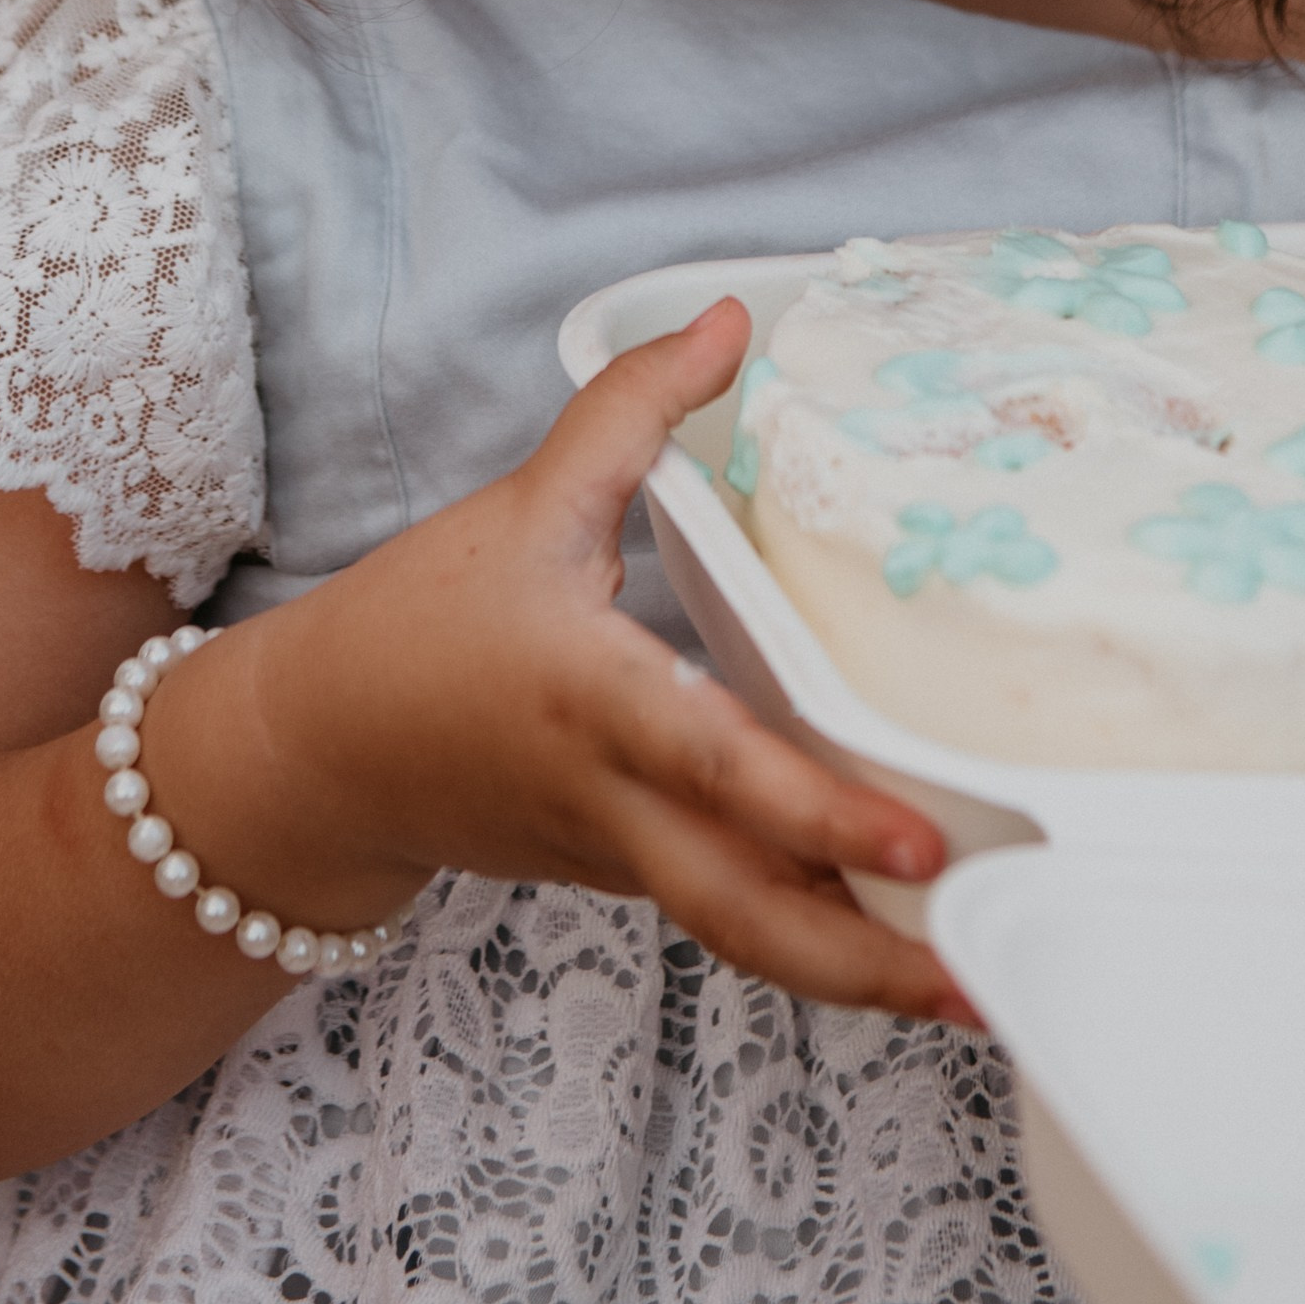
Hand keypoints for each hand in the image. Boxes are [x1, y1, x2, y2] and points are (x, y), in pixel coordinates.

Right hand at [168, 302, 973, 1026]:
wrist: (315, 758)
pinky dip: (818, 937)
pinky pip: (736, 916)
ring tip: (984, 985)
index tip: (922, 844)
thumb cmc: (420, 624)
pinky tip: (907, 938)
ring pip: (751, 936)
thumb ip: (634, 406)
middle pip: (752, 917)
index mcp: (596, 704)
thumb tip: (735, 318)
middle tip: (989, 976)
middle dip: (870, 964)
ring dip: (861, 973)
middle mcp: (620, 803)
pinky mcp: (631, 878)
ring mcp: (627, 859)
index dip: (819, 813)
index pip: (717, 769)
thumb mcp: (526, 500)